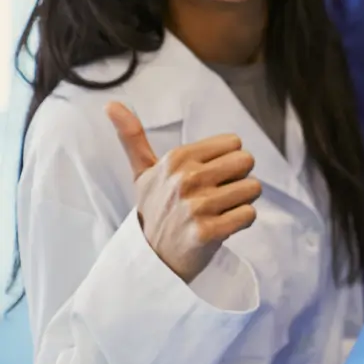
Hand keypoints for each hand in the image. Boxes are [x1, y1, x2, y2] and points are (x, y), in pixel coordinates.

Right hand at [106, 102, 261, 283]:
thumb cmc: (155, 210)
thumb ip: (132, 138)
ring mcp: (197, 206)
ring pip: (253, 188)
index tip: (206, 178)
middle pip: (246, 162)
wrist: (152, 259)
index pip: (234, 143)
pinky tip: (221, 227)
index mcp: (176, 159)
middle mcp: (185, 179)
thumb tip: (111, 104)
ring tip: (217, 212)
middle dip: (236, 179)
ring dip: (240, 202)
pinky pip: (249, 214)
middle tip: (214, 196)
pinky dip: (241, 222)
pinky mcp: (208, 232)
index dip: (226, 161)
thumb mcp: (142, 173)